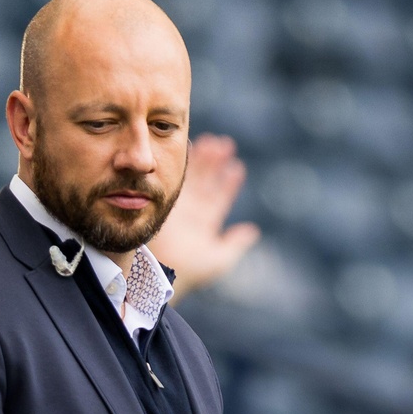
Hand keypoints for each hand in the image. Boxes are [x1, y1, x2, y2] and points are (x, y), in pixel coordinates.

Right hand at [149, 134, 260, 294]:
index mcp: (205, 222)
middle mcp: (191, 211)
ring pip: (193, 176)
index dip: (229, 182)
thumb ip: (236, 243)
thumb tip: (253, 230)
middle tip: (225, 144)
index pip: (220, 197)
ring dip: (203, 159)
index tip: (237, 166)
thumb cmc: (191, 271)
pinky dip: (182, 164)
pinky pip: (175, 177)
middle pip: (206, 181)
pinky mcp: (164, 199)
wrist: (160, 271)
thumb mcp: (219, 258)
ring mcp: (177, 204)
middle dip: (215, 163)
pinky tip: (189, 148)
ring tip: (214, 142)